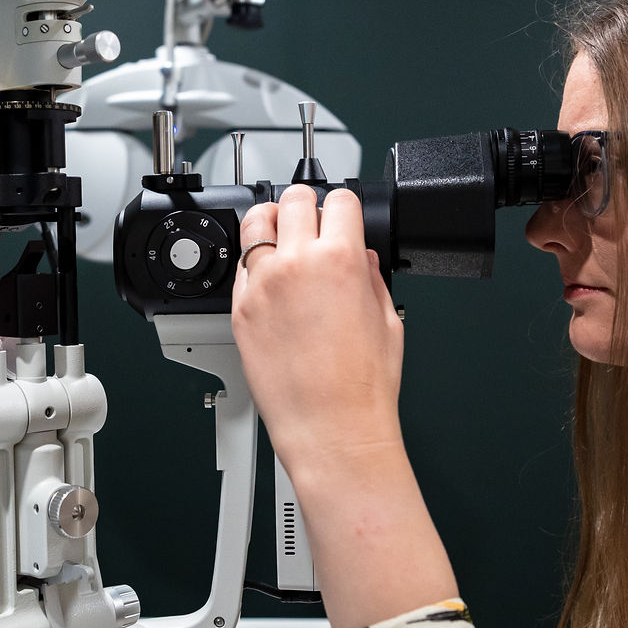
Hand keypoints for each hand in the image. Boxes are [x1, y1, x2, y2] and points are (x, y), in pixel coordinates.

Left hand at [231, 185, 404, 483]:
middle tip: (314, 224)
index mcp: (341, 260)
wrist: (331, 428)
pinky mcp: (239, 309)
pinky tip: (270, 278)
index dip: (346, 207)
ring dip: (272, 222)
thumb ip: (372, 277)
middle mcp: (297, 264)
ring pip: (256, 221)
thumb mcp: (388, 320)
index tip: (344, 218)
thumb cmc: (362, 387)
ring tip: (283, 238)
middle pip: (294, 199)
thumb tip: (363, 258)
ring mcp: (262, 285)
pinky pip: (240, 266)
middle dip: (308, 206)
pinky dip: (254, 263)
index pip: (340, 200)